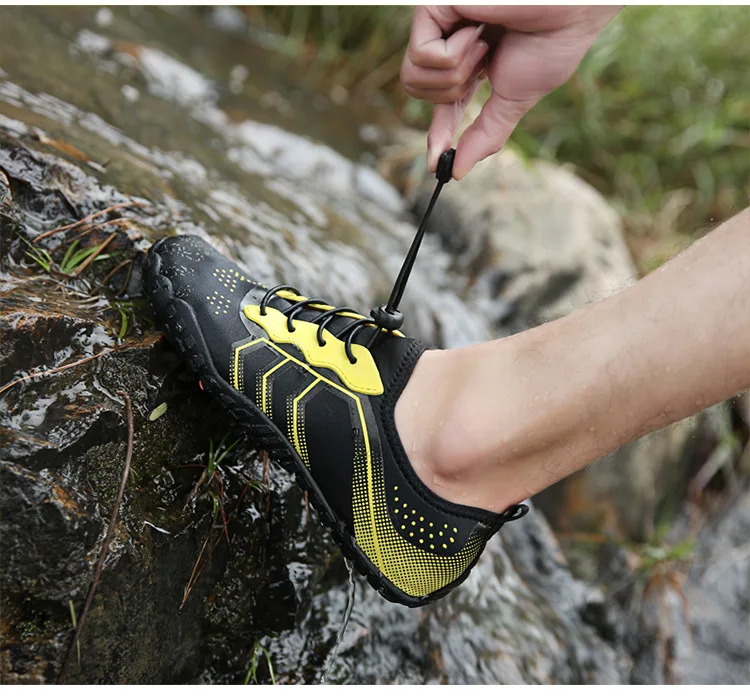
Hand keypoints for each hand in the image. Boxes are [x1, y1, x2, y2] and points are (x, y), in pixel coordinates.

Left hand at [401, 6, 620, 178]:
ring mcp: (439, 23)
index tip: (435, 163)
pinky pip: (422, 56)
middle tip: (481, 69)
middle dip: (449, 95)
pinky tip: (478, 29)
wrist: (570, 9)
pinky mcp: (431, 7)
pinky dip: (454, 53)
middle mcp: (450, 40)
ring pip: (414, 78)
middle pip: (416, 90)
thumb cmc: (551, 43)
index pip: (443, 102)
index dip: (439, 130)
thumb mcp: (514, 100)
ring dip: (455, 74)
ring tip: (484, 43)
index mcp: (473, 61)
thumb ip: (485, 135)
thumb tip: (457, 172)